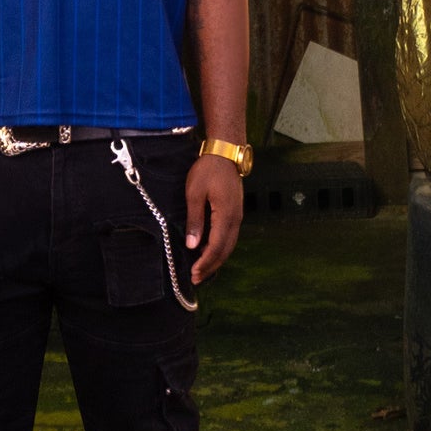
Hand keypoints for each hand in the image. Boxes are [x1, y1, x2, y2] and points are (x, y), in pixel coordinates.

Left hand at [185, 154, 242, 285]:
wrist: (225, 152)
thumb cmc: (207, 170)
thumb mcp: (195, 193)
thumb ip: (195, 220)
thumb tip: (193, 245)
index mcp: (226, 215)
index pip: (217, 246)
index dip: (205, 262)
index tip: (194, 273)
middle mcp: (236, 219)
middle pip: (226, 250)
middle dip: (211, 266)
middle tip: (197, 279)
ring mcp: (238, 216)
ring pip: (229, 245)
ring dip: (217, 259)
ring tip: (202, 270)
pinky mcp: (235, 212)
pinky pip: (230, 236)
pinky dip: (221, 248)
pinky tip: (209, 251)